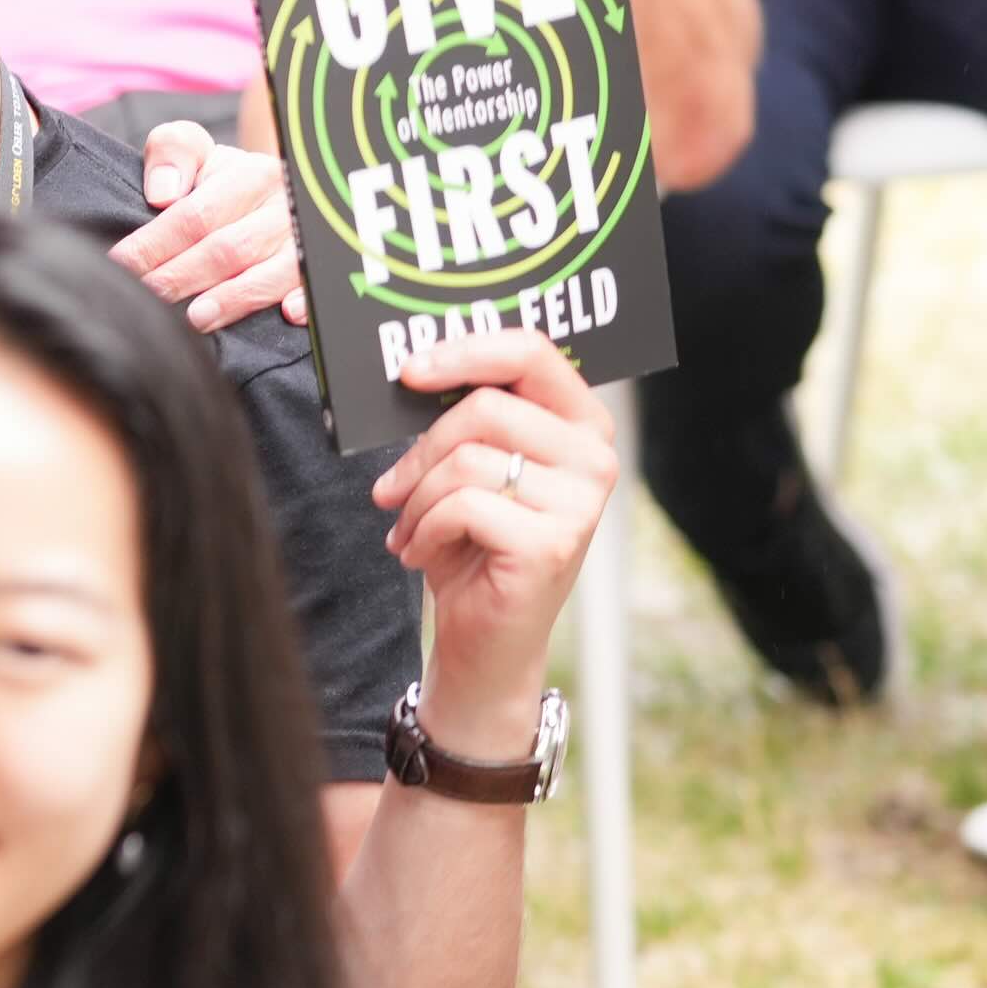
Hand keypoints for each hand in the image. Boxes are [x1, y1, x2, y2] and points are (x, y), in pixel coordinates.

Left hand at [115, 123, 308, 331]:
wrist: (270, 193)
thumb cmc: (220, 180)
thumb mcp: (194, 151)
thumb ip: (172, 152)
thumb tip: (163, 193)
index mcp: (251, 175)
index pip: (195, 216)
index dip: (154, 245)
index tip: (121, 266)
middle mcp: (283, 208)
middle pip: (229, 249)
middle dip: (181, 278)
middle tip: (146, 299)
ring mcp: (305, 241)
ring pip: (272, 273)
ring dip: (234, 299)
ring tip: (195, 319)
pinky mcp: (318, 270)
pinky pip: (318, 287)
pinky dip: (305, 300)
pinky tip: (286, 315)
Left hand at [368, 330, 617, 748]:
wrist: (485, 636)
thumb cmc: (474, 544)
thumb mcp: (470, 469)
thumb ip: (463, 418)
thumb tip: (413, 371)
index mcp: (580, 424)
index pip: (531, 352)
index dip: (466, 351)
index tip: (409, 373)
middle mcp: (594, 458)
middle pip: (484, 408)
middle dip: (420, 452)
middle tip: (392, 492)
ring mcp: (582, 502)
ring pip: (466, 459)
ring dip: (417, 500)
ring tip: (412, 529)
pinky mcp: (553, 543)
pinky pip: (463, 506)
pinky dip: (424, 531)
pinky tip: (423, 556)